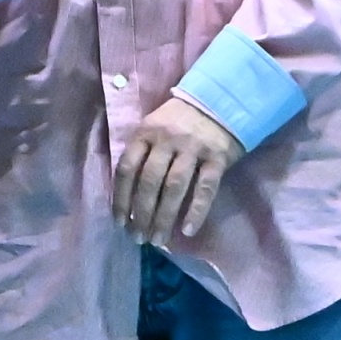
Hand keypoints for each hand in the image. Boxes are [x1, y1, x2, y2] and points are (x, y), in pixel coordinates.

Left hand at [116, 98, 243, 247]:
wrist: (220, 101)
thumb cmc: (179, 122)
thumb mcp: (154, 128)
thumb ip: (142, 154)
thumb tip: (129, 199)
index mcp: (146, 133)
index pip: (127, 169)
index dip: (121, 198)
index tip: (120, 222)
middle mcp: (167, 140)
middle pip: (150, 182)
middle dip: (142, 214)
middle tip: (139, 238)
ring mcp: (193, 148)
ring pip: (174, 187)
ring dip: (164, 217)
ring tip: (158, 239)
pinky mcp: (217, 157)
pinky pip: (205, 188)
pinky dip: (196, 211)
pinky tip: (187, 230)